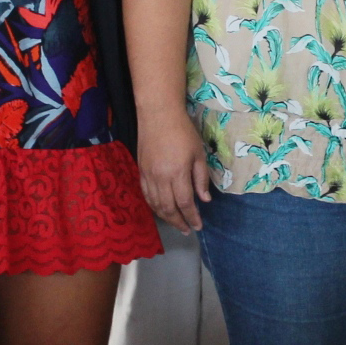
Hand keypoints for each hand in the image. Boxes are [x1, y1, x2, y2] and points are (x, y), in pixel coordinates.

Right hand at [138, 118, 214, 233]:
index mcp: (177, 173)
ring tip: (177, 224)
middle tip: (188, 230)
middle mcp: (160, 178)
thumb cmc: (183, 132)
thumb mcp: (198, 154)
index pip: (184, 203)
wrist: (158, 114)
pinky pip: (146, 195)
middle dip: (179, 222)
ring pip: (155, 204)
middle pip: (168, 208)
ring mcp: (148, 175)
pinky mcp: (141, 171)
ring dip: (166, 218)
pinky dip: (154, 206)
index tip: (198, 226)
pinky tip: (161, 210)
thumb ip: (201, 178)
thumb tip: (204, 200)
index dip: (191, 217)